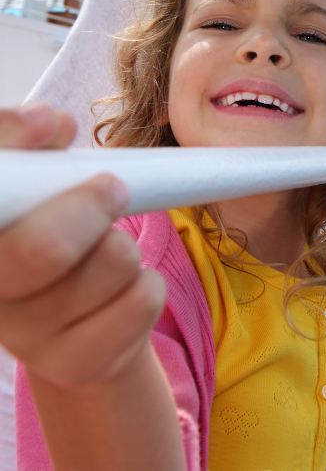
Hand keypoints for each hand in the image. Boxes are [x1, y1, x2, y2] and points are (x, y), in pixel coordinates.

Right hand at [0, 104, 164, 387]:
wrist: (71, 326)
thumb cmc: (55, 233)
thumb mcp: (43, 184)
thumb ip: (35, 147)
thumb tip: (50, 124)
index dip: (11, 142)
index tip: (52, 124)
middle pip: (42, 250)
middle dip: (92, 205)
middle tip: (111, 189)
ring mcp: (24, 336)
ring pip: (113, 262)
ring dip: (126, 244)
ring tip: (107, 249)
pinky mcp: (73, 364)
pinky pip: (144, 299)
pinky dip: (149, 282)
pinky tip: (122, 289)